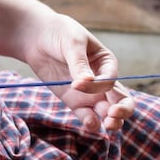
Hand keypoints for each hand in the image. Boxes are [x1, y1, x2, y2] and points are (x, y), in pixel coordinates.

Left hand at [23, 13, 135, 132]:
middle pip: (121, 100)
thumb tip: (86, 82)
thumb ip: (79, 64)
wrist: (37, 37)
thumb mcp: (72, 43)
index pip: (111, 80)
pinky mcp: (75, 102)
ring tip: (106, 125)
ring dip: (111, 121)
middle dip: (122, 110)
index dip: (99, 86)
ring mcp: (90, 93)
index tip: (78, 84)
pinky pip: (87, 116)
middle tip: (113, 116)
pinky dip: (91, 122)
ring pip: (108, 112)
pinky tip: (89, 124)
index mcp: (107, 63)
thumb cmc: (60, 34)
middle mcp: (102, 80)